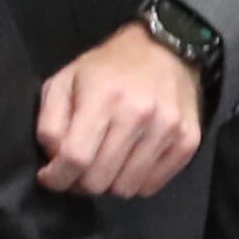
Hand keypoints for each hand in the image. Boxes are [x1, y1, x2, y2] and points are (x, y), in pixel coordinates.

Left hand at [35, 23, 204, 197]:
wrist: (164, 49)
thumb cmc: (107, 68)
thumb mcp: (64, 81)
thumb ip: (50, 122)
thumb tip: (54, 160)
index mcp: (103, 97)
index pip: (75, 157)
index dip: (56, 177)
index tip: (50, 177)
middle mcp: (139, 114)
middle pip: (99, 179)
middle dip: (80, 182)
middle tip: (79, 168)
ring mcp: (168, 129)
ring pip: (126, 189)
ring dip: (109, 183)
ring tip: (105, 163)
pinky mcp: (188, 140)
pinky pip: (152, 186)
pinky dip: (135, 181)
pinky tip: (129, 161)